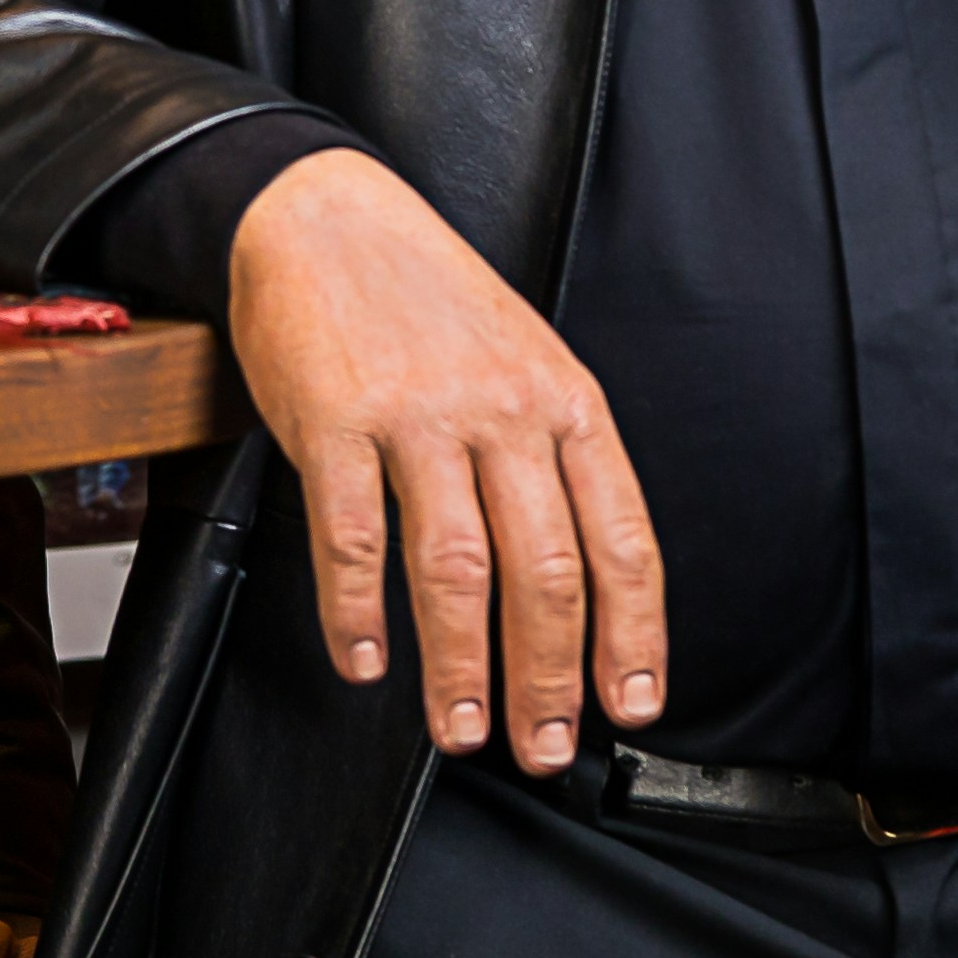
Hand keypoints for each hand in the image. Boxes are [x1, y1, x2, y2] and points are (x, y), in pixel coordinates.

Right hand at [225, 149, 664, 772]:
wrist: (324, 212)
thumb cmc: (427, 296)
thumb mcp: (523, 357)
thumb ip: (552, 455)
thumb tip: (580, 582)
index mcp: (563, 399)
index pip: (621, 539)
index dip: (633, 636)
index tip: (631, 704)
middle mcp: (501, 409)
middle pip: (544, 571)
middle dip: (549, 678)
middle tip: (540, 746)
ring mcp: (417, 415)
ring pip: (454, 569)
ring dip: (461, 667)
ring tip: (459, 726)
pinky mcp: (334, 421)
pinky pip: (352, 539)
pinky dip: (357, 613)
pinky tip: (363, 657)